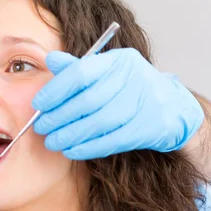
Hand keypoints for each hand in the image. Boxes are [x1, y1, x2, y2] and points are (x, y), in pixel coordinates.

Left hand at [32, 48, 203, 159]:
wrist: (172, 106)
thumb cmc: (128, 86)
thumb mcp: (105, 70)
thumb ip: (76, 67)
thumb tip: (50, 59)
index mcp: (118, 60)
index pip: (80, 73)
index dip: (55, 90)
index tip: (38, 104)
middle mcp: (133, 78)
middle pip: (88, 100)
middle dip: (59, 116)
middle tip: (41, 127)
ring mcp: (144, 103)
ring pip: (99, 123)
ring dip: (70, 135)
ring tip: (52, 142)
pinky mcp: (149, 127)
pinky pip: (113, 140)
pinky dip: (89, 147)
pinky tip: (72, 151)